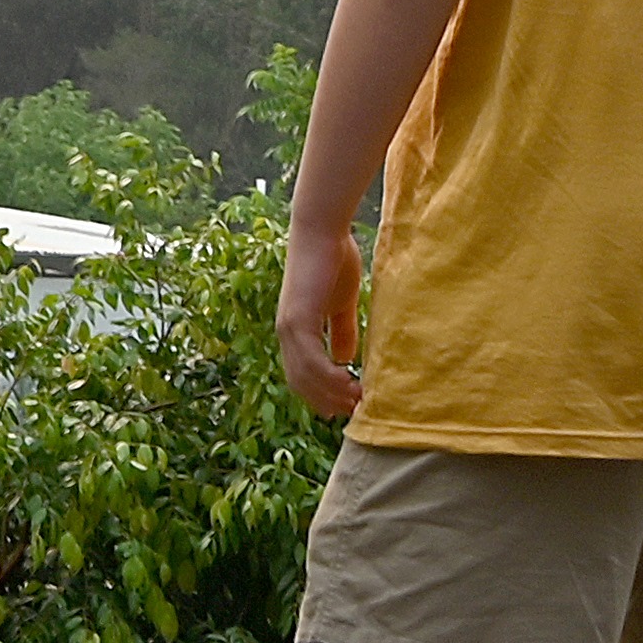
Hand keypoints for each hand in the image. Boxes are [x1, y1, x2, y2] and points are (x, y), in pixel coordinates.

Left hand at [277, 217, 367, 425]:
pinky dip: (329, 378)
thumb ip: (342, 330)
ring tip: (356, 402)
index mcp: (295, 330)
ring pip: (305, 376)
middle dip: (326, 401)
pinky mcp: (298, 319)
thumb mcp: (340, 303)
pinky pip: (312, 360)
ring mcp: (289, 327)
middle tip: (354, 411)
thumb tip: (345, 360)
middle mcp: (286, 332)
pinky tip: (349, 385)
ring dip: (331, 394)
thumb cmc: (333, 260)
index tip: (347, 405)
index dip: (321, 394)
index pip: (301, 374)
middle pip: (299, 382)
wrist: (323, 231)